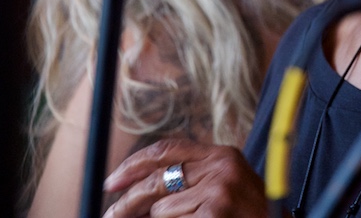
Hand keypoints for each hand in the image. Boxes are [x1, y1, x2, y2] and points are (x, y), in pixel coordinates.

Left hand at [103, 138, 267, 217]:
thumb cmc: (248, 215)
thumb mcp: (225, 186)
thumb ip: (189, 180)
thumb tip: (138, 195)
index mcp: (221, 155)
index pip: (166, 150)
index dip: (134, 164)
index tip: (114, 181)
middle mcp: (220, 167)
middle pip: (156, 180)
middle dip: (129, 201)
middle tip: (112, 215)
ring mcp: (218, 191)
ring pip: (161, 210)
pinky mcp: (214, 213)